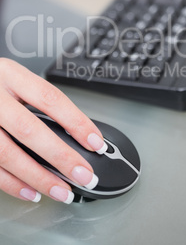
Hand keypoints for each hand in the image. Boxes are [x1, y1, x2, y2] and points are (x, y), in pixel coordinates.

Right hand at [0, 58, 106, 203]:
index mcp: (10, 75)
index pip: (50, 98)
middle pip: (30, 130)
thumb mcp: (14, 79)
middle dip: (61, 156)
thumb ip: (37, 100)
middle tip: (84, 174)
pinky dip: (13, 184)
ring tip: (62, 190)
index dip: (76, 121)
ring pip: (8, 155)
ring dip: (39, 177)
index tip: (95, 141)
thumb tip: (75, 133)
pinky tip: (32, 191)